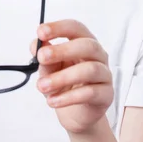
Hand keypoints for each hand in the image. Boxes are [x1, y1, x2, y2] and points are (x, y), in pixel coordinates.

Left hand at [30, 20, 113, 134]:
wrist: (76, 114)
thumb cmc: (64, 84)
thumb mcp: (49, 68)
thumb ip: (43, 56)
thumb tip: (36, 45)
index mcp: (83, 42)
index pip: (75, 28)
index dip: (59, 27)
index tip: (40, 32)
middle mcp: (98, 55)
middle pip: (87, 45)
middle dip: (62, 50)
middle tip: (42, 57)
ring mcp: (105, 75)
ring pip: (90, 70)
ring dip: (62, 77)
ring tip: (42, 86)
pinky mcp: (106, 95)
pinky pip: (91, 93)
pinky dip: (68, 97)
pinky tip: (53, 101)